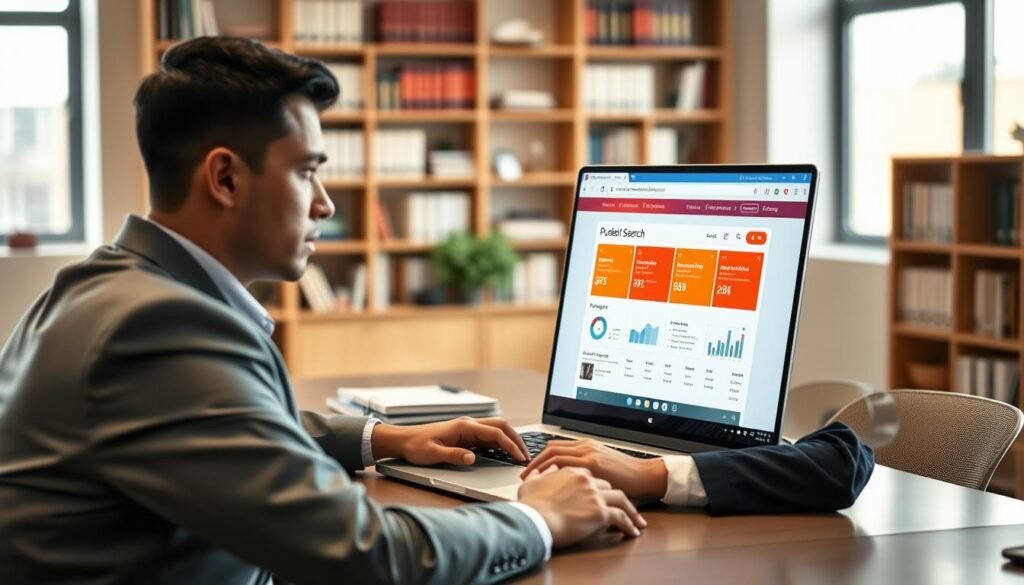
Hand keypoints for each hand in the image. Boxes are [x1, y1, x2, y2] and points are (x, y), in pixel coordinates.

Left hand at [371, 417, 529, 465]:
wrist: (404, 440)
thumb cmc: (416, 446)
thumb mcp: (433, 454)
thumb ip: (453, 455)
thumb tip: (472, 458)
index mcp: (464, 426)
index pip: (495, 433)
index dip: (510, 445)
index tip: (520, 458)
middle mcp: (469, 424)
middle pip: (501, 426)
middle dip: (516, 439)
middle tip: (526, 456)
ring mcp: (468, 429)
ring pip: (497, 430)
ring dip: (510, 440)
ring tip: (520, 455)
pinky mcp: (466, 435)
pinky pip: (489, 437)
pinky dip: (501, 443)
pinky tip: (505, 454)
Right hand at [518, 467, 646, 547]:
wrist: (535, 519)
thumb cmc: (531, 506)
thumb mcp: (530, 485)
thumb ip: (537, 477)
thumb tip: (536, 474)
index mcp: (571, 471)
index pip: (589, 475)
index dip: (593, 485)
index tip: (596, 493)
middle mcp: (586, 480)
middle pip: (606, 485)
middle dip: (612, 496)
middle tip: (617, 506)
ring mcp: (594, 495)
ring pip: (620, 498)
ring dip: (630, 509)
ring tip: (635, 519)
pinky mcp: (600, 512)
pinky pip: (621, 517)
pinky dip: (629, 524)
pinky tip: (632, 531)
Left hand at [520, 438, 667, 498]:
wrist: (644, 474)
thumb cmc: (625, 474)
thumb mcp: (602, 466)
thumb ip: (585, 467)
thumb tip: (566, 478)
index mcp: (585, 445)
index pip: (555, 447)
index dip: (539, 458)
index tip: (529, 470)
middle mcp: (585, 446)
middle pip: (550, 448)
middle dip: (534, 462)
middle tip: (524, 476)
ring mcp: (588, 453)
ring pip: (554, 454)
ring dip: (538, 467)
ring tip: (529, 480)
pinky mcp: (593, 463)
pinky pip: (565, 464)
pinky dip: (551, 471)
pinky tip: (544, 481)